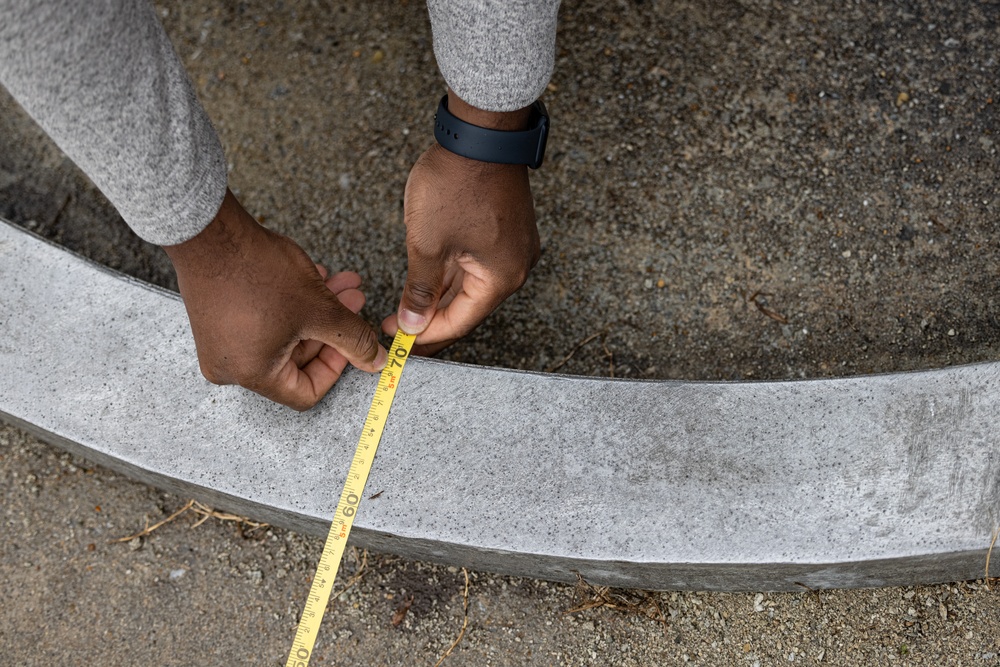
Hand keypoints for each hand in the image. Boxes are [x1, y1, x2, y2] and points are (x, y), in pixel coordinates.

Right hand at [164, 189, 386, 410]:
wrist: (208, 230)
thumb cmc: (257, 271)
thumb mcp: (319, 309)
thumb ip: (352, 339)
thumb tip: (375, 360)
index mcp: (252, 374)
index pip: (305, 393)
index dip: (337, 367)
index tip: (353, 341)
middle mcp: (230, 366)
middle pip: (297, 360)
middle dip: (332, 327)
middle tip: (354, 300)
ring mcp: (220, 342)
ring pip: (285, 335)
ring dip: (318, 310)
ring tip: (343, 283)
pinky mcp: (217, 318)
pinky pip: (265, 321)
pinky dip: (293, 304)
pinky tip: (317, 277)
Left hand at [382, 94, 540, 354]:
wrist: (480, 133)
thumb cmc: (456, 184)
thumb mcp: (427, 244)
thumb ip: (420, 290)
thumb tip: (413, 324)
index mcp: (501, 278)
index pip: (460, 321)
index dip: (426, 335)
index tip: (398, 340)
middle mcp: (514, 267)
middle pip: (468, 306)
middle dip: (432, 318)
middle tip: (397, 326)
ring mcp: (513, 247)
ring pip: (471, 284)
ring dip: (440, 296)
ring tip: (407, 306)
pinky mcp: (506, 229)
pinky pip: (477, 263)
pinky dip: (452, 274)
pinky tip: (427, 280)